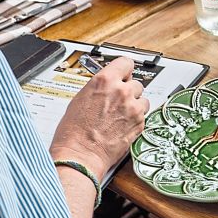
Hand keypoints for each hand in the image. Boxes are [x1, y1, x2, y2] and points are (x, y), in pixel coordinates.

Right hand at [49, 57, 147, 176]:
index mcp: (104, 81)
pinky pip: (143, 115)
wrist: (80, 154)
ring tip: (120, 115)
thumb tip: (108, 85)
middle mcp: (121, 91)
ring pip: (142, 99)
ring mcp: (133, 107)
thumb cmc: (74, 131)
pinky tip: (122, 125)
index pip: (125, 62)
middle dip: (128, 91)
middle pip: (135, 82)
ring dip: (134, 105)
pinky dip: (136, 119)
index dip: (124, 69)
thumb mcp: (81, 99)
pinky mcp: (140, 122)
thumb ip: (100, 87)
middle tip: (118, 102)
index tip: (124, 73)